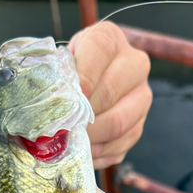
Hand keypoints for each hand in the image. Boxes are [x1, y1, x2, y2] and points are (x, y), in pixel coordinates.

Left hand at [68, 22, 151, 169]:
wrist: (87, 84)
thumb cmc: (68, 73)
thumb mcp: (60, 63)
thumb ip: (58, 77)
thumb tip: (50, 108)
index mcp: (110, 40)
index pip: (99, 52)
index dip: (82, 79)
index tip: (66, 99)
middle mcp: (135, 64)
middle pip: (110, 93)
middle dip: (80, 115)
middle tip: (60, 128)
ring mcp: (142, 98)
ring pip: (118, 123)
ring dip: (89, 137)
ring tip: (69, 142)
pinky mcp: (138, 127)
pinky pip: (119, 145)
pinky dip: (96, 153)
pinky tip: (81, 151)